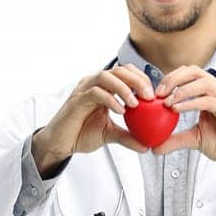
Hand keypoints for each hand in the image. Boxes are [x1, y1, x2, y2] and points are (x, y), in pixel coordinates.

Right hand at [37, 64, 152, 162]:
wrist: (60, 143)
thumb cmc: (81, 133)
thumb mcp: (110, 135)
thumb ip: (128, 136)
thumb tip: (146, 145)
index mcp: (104, 87)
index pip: (126, 73)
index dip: (142, 79)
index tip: (154, 95)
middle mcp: (94, 83)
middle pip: (120, 70)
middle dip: (137, 80)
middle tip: (150, 96)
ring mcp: (84, 89)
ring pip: (107, 76)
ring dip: (124, 88)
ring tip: (135, 103)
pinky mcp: (76, 99)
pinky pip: (95, 92)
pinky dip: (110, 100)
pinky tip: (121, 111)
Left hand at [149, 66, 215, 170]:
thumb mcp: (193, 139)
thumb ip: (174, 139)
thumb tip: (155, 147)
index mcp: (209, 91)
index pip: (188, 74)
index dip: (171, 78)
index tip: (156, 92)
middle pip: (194, 71)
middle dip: (173, 79)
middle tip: (159, 93)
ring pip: (202, 82)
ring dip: (181, 90)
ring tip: (167, 102)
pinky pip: (208, 100)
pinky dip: (191, 103)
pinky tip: (178, 109)